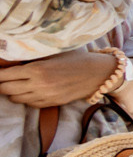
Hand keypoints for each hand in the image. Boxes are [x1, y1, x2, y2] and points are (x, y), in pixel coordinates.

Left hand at [0, 50, 116, 106]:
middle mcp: (39, 85)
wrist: (99, 74)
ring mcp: (45, 96)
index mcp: (37, 69)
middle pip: (6, 89)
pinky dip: (24, 98)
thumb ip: (32, 57)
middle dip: (1, 84)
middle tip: (3, 78)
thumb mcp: (53, 52)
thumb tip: (11, 59)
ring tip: (15, 84)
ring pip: (15, 99)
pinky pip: (29, 104)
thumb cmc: (76, 59)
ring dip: (11, 91)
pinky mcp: (52, 103)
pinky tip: (28, 90)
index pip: (4, 75)